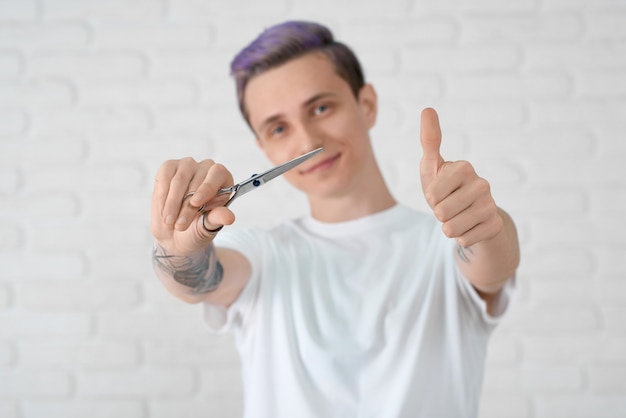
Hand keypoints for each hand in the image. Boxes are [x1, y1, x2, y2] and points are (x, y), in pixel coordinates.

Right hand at [150, 157, 235, 254]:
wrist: (175, 232)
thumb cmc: (197, 226)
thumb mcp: (208, 226)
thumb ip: (217, 219)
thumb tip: (229, 218)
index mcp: (223, 179)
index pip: (217, 174)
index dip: (206, 188)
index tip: (195, 203)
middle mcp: (206, 167)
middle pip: (196, 182)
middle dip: (186, 207)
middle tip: (180, 225)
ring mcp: (187, 165)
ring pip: (178, 181)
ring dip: (172, 204)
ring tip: (170, 223)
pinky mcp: (169, 167)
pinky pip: (164, 179)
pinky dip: (163, 198)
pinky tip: (164, 212)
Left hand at [419, 108, 502, 247]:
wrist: (472, 214)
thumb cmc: (446, 188)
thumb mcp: (432, 166)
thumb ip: (429, 140)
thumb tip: (427, 109)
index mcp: (463, 167)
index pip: (431, 194)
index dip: (431, 198)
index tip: (441, 191)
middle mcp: (482, 184)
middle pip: (440, 212)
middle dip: (439, 214)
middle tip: (449, 206)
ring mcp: (490, 205)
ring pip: (451, 229)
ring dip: (449, 227)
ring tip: (458, 216)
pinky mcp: (495, 225)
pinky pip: (463, 240)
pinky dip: (461, 237)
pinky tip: (469, 227)